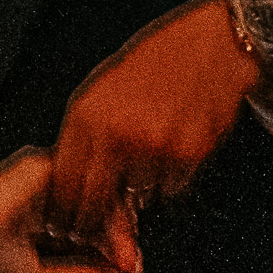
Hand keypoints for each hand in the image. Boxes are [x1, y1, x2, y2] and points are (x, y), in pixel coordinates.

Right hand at [0, 149, 140, 272]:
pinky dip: (95, 204)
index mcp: (51, 221)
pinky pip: (84, 180)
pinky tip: (96, 228)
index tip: (131, 271)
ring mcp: (52, 181)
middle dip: (122, 241)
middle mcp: (55, 198)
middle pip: (103, 213)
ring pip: (98, 196)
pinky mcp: (46, 165)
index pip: (94, 230)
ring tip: (119, 251)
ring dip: (115, 226)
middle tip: (132, 263)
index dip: (115, 250)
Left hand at [45, 0, 272, 243]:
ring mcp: (153, 145)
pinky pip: (170, 187)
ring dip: (139, 189)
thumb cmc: (153, 65)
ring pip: (138, 196)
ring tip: (151, 150)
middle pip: (96, 200)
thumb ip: (84, 135)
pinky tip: (175, 144)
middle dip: (95, 220)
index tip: (63, 225)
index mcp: (86, 114)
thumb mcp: (102, 90)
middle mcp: (116, 132)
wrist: (209, 45)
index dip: (63, 211)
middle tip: (98, 227)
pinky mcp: (188, 154)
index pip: (64, 182)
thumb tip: (69, 185)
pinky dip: (170, 177)